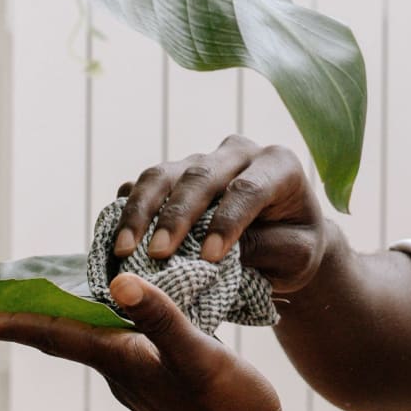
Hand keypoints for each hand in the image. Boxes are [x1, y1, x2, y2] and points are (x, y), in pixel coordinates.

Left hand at [0, 273, 300, 410]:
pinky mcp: (165, 387)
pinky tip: (131, 313)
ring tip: (62, 291)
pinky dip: (113, 325)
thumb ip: (161, 319)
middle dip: (36, 318)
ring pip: (98, 342)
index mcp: (125, 364)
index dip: (16, 324)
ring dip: (75, 318)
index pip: (58, 338)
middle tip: (6, 294)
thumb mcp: (199, 356)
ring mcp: (144, 385)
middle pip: (69, 339)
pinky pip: (125, 348)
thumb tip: (119, 282)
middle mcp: (125, 377)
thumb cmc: (232, 409)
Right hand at [114, 135, 325, 292]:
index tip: (211, 257)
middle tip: (159, 253)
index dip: (228, 221)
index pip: (249, 188)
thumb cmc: (295, 247)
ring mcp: (204, 158)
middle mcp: (240, 153)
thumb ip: (265, 249)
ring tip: (125, 250)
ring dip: (141, 211)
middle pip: (201, 176)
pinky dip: (127, 208)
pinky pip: (146, 184)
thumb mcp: (296, 255)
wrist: (285, 240)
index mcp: (280, 166)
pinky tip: (114, 236)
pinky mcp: (176, 173)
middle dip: (177, 216)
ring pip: (166, 174)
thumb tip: (213, 254)